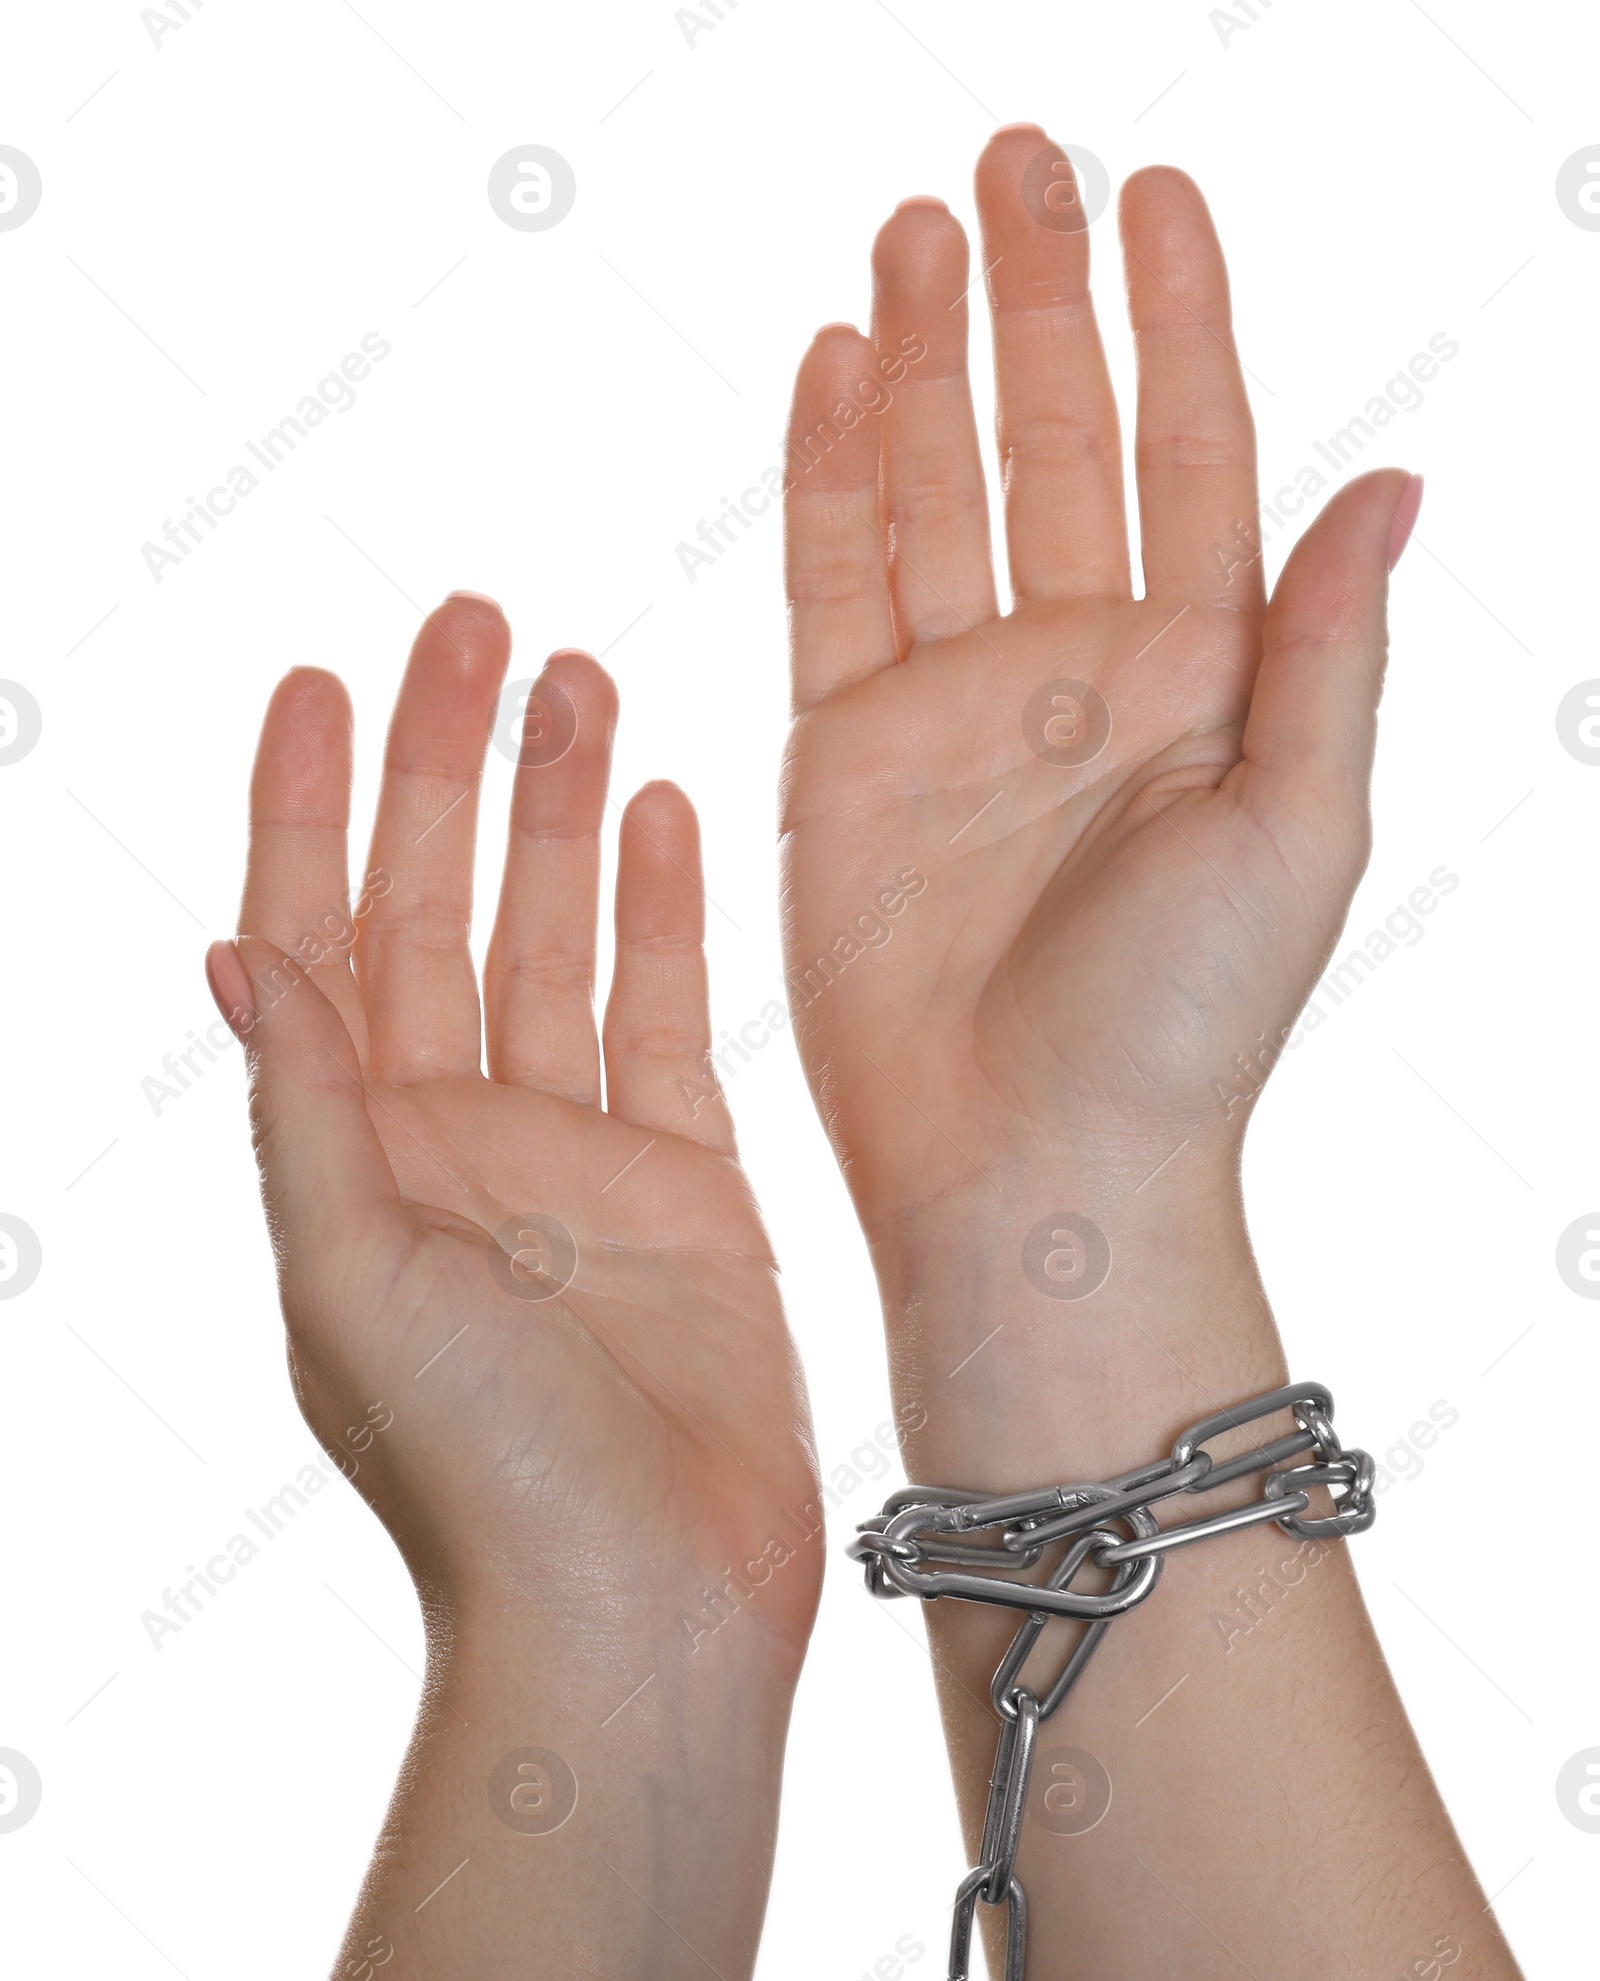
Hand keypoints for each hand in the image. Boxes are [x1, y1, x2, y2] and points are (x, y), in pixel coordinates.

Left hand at [208, 595, 818, 1973]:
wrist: (646, 1611)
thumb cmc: (484, 1481)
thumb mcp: (356, 1282)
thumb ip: (307, 1113)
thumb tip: (234, 948)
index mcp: (351, 1157)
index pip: (314, 936)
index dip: (307, 804)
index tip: (323, 674)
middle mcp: (452, 1139)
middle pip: (439, 905)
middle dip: (448, 764)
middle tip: (477, 623)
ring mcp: (571, 1156)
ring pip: (557, 938)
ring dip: (563, 812)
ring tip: (578, 680)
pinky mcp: (683, 1186)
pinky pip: (667, 1016)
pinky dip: (663, 914)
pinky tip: (666, 813)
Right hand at [781, 126, 1421, 1262]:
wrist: (1031, 1164)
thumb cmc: (1184, 1029)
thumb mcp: (1297, 829)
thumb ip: (1326, 649)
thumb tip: (1392, 476)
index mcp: (1202, 678)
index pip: (1191, 453)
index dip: (1176, 321)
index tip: (1157, 191)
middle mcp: (1078, 670)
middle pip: (1057, 440)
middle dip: (1040, 300)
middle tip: (1017, 161)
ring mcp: (955, 704)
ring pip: (939, 488)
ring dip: (932, 358)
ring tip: (917, 231)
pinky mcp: (846, 752)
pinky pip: (835, 581)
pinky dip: (835, 474)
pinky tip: (841, 369)